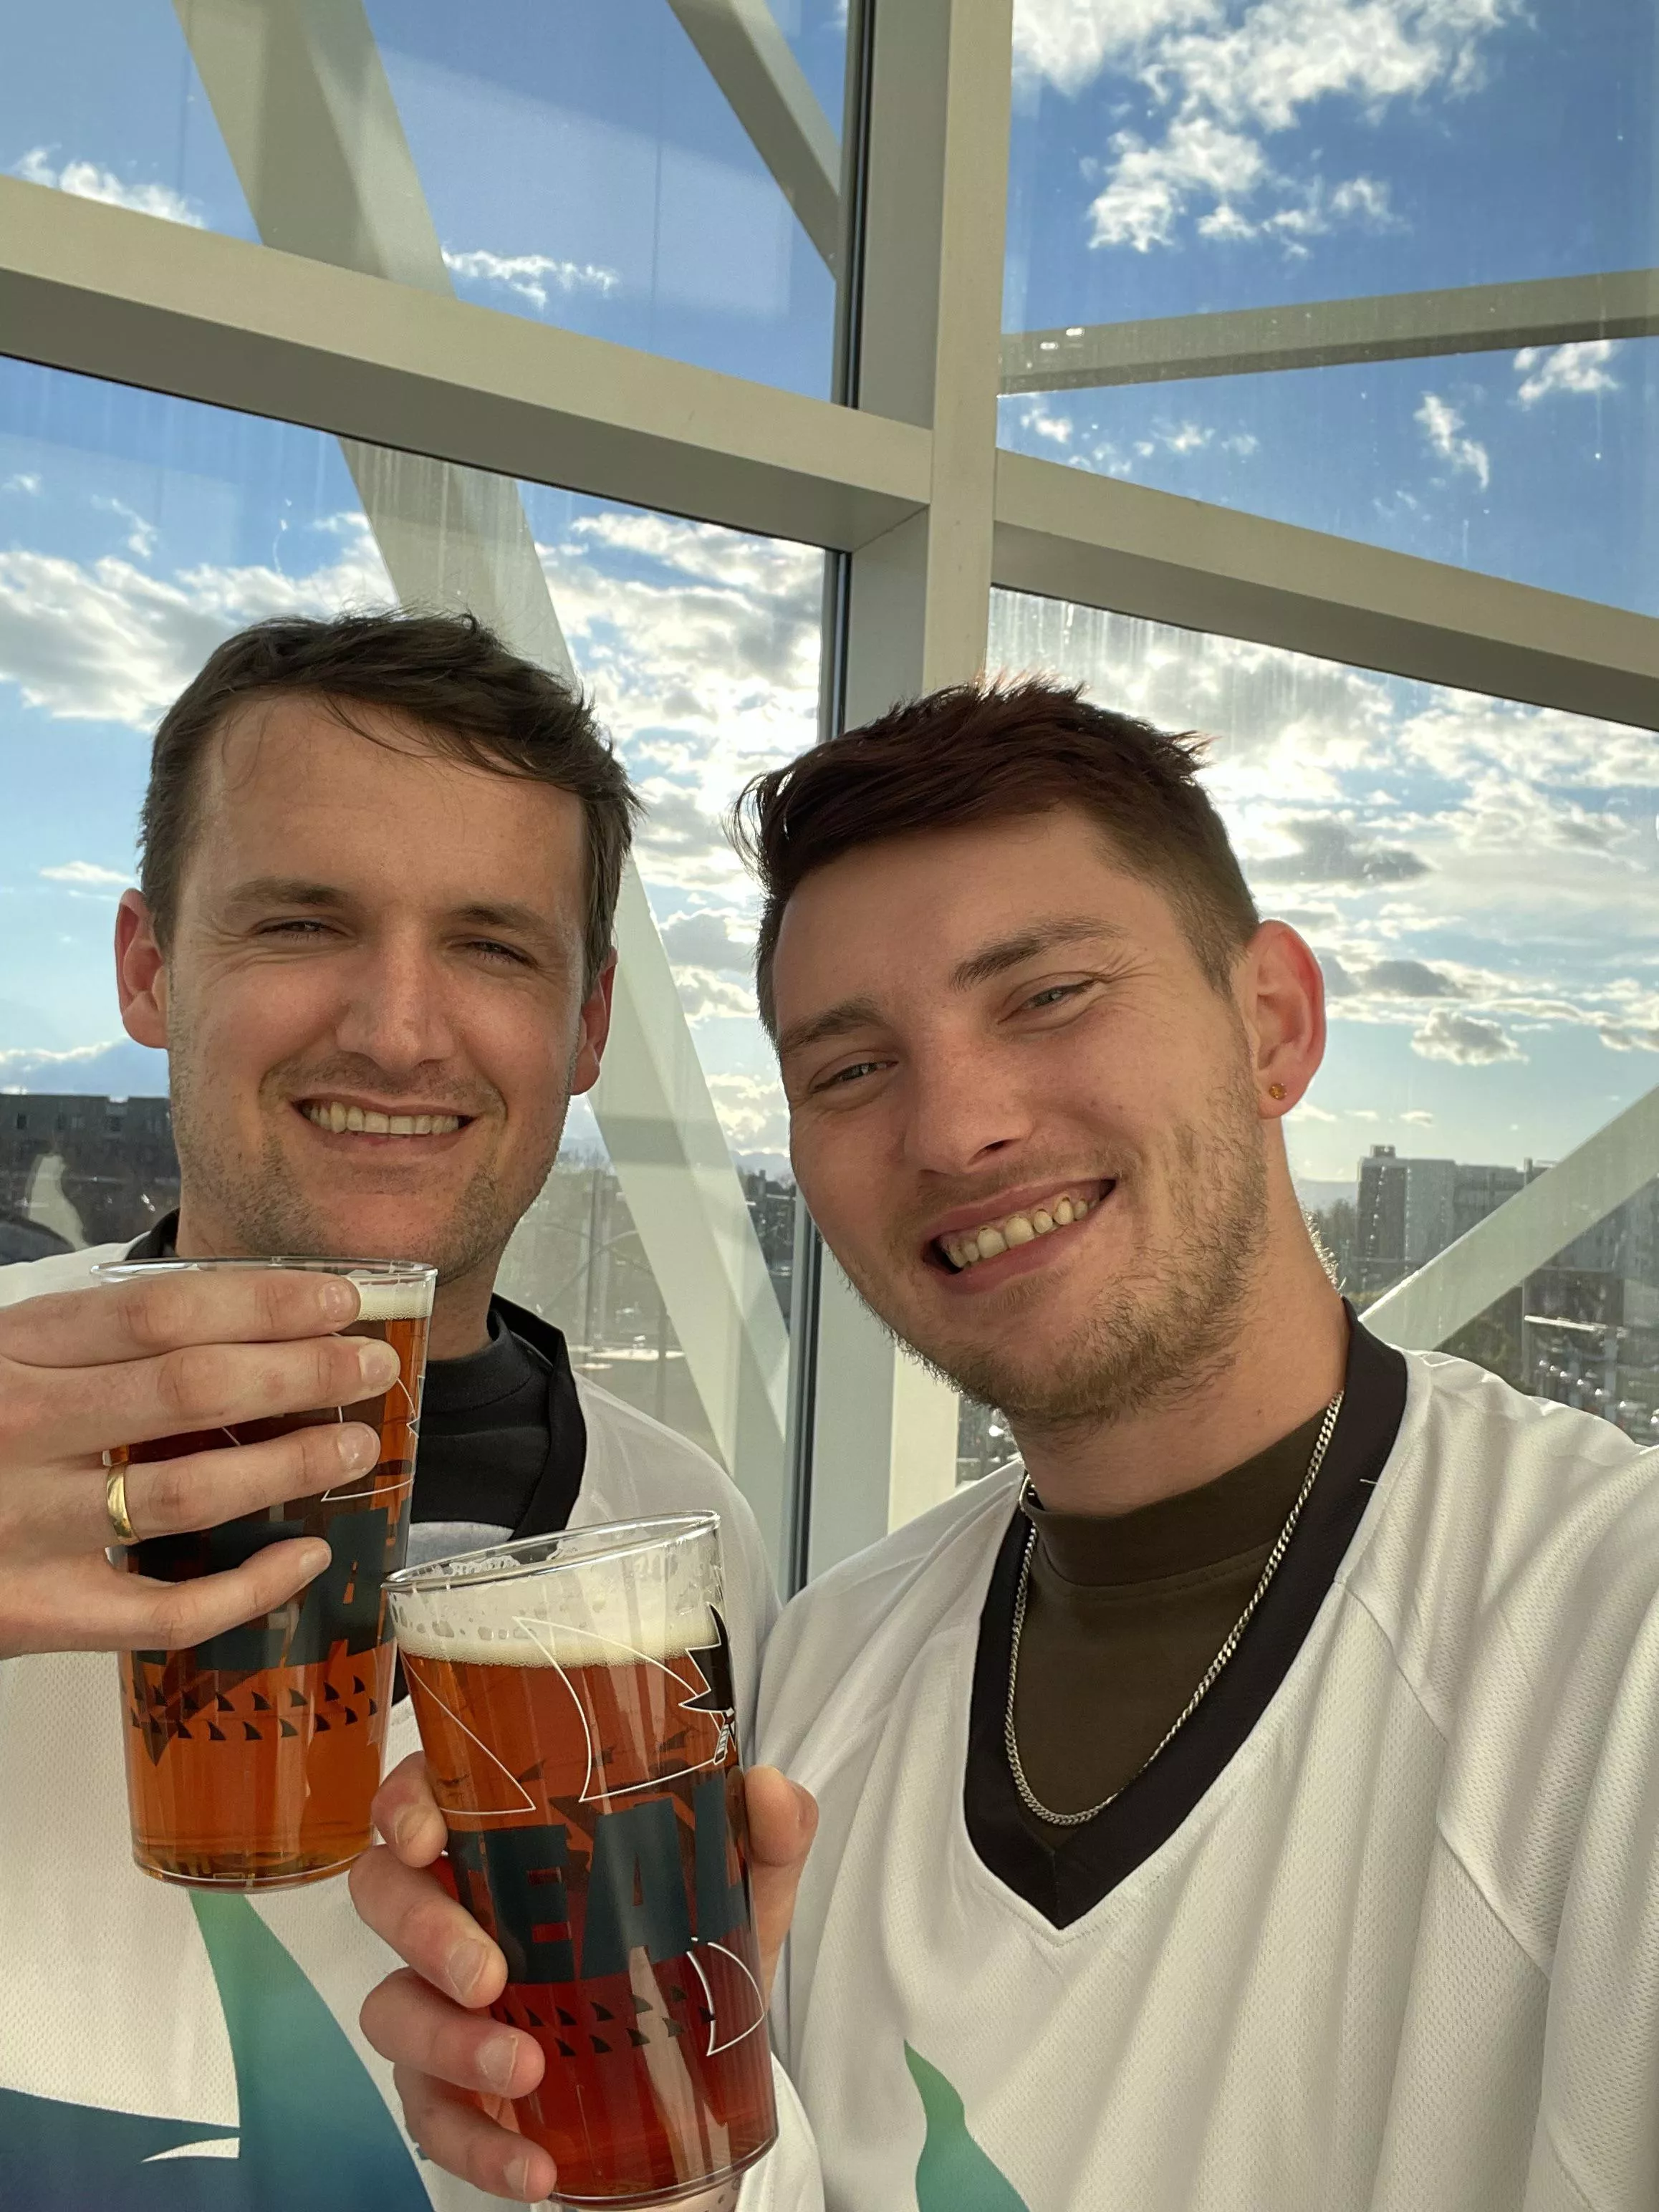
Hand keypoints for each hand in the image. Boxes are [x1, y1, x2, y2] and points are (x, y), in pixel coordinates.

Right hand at [0, 1268, 397, 1657]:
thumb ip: (85, 1346)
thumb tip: (233, 1321)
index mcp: (10, 1351)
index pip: (162, 1310)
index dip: (265, 1301)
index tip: (339, 1299)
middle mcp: (18, 1429)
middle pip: (192, 1388)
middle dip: (302, 1373)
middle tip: (370, 1367)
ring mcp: (23, 1527)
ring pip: (190, 1491)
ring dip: (289, 1465)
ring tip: (352, 1444)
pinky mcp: (31, 1616)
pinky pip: (162, 1612)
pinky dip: (248, 1588)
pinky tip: (305, 1556)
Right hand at [354, 1754, 817, 2203]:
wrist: (694, 2084)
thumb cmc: (688, 1953)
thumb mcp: (740, 1896)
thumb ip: (764, 1838)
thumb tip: (774, 1788)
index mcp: (507, 1844)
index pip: (424, 1797)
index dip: (405, 1804)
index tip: (427, 1833)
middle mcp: (457, 1914)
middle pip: (384, 1895)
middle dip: (422, 1931)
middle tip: (487, 1973)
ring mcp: (440, 2005)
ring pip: (390, 2011)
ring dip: (449, 2043)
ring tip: (525, 2067)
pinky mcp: (451, 2093)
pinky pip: (432, 2120)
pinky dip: (480, 2145)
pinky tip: (534, 2165)